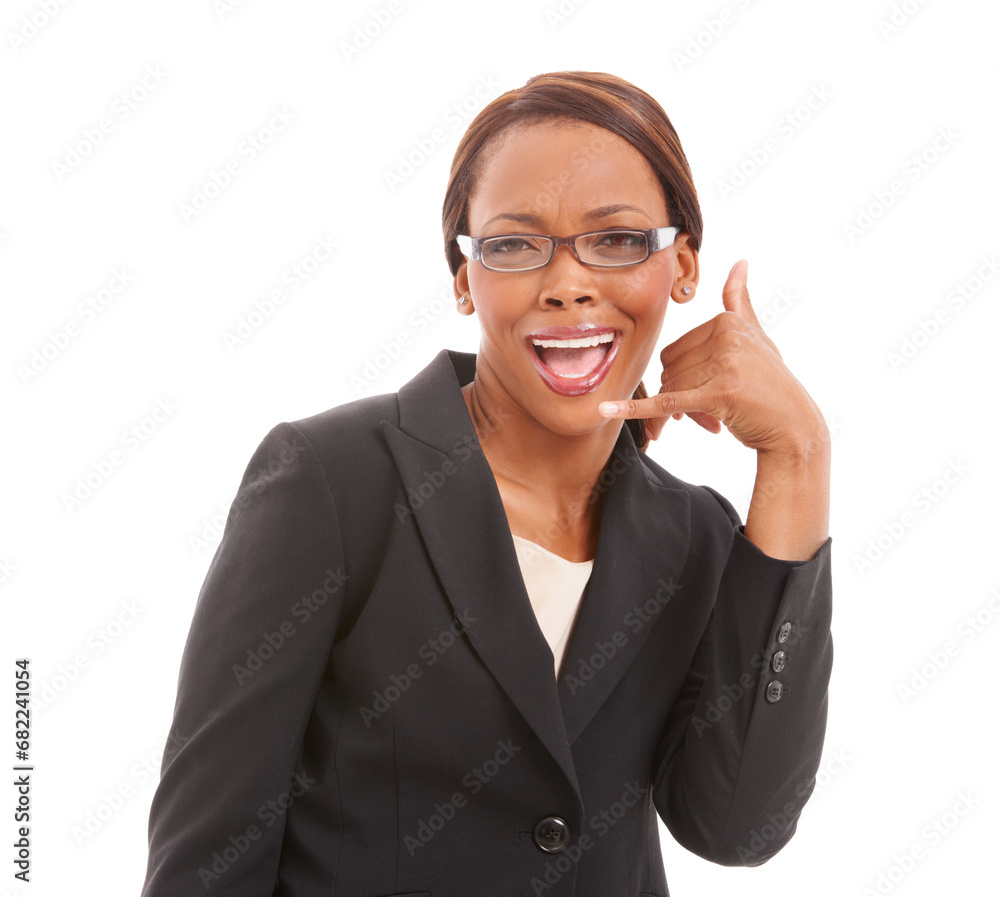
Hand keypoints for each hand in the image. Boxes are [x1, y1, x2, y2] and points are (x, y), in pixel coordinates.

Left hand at [600, 260, 827, 457]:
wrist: (794, 427)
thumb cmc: (771, 383)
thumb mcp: (756, 337)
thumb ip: (739, 301)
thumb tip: (740, 262)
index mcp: (727, 321)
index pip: (673, 352)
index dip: (681, 377)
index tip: (702, 392)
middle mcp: (726, 337)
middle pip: (670, 370)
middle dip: (681, 397)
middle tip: (705, 412)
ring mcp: (725, 364)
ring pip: (672, 389)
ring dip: (681, 414)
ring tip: (710, 420)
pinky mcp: (720, 393)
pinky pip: (668, 402)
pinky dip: (638, 411)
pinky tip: (606, 411)